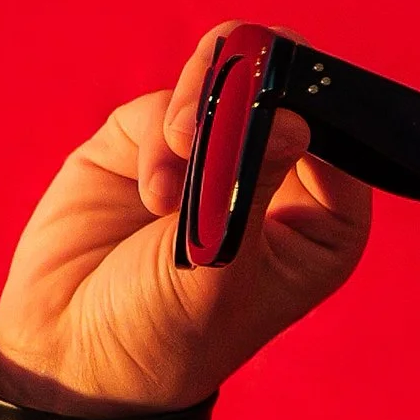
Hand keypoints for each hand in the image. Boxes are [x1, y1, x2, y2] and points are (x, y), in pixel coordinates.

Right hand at [0, 25, 370, 415]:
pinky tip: (151, 194)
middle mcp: (279, 181)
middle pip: (288, 82)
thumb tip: (291, 116)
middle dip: (255, 76)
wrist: (73, 348)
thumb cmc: (167, 331)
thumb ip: (250, 181)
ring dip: (203, 98)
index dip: (317, 103)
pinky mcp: (155, 138)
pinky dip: (158, 136)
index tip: (280, 106)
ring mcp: (217, 152)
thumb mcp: (219, 263)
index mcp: (323, 225)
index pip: (345, 136)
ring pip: (229, 71)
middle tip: (226, 93)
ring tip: (179, 148)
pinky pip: (171, 102)